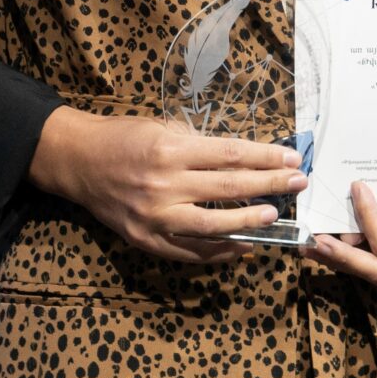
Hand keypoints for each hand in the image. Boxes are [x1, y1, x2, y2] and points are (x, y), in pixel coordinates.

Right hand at [26, 107, 305, 263]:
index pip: (230, 155)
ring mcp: (155, 216)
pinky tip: (242, 245)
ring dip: (249, 222)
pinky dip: (219, 250)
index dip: (266, 158)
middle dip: (270, 186)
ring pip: (213, 225)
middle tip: (299, 183)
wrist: (77, 161)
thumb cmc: (122, 136)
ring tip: (274, 216)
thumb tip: (242, 159)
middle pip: (229, 187)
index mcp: (170, 149)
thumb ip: (198, 145)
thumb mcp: (161, 126)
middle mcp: (164, 184)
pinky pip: (190, 251)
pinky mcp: (146, 239)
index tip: (293, 159)